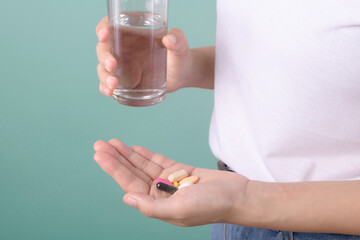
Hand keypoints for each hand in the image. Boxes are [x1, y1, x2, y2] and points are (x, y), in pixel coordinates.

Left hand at [93, 139, 248, 225]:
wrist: (237, 195)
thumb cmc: (212, 205)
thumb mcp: (180, 209)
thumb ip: (152, 207)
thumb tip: (127, 198)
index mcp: (157, 205)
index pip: (129, 184)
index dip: (114, 169)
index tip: (101, 155)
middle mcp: (160, 193)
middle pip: (133, 173)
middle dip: (116, 159)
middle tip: (100, 145)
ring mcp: (169, 181)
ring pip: (143, 165)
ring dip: (128, 154)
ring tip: (113, 142)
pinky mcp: (180, 171)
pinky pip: (158, 161)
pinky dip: (146, 154)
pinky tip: (134, 148)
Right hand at [95, 17, 193, 96]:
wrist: (183, 74)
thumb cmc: (180, 55)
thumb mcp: (180, 46)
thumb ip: (177, 40)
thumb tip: (169, 39)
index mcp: (132, 36)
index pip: (110, 26)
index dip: (102, 28)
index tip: (104, 35)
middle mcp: (124, 50)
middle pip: (103, 49)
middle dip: (104, 57)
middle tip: (113, 65)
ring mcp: (123, 67)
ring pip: (103, 68)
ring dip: (104, 75)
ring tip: (113, 84)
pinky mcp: (126, 82)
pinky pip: (108, 84)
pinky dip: (105, 88)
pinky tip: (109, 92)